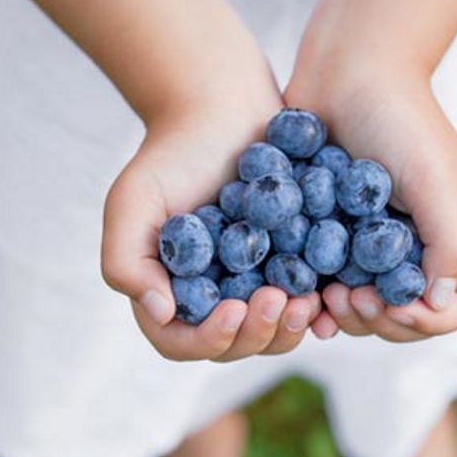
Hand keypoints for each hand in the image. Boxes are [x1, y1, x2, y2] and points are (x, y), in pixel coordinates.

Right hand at [101, 87, 321, 361]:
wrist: (223, 111)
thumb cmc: (171, 155)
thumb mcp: (133, 201)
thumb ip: (126, 261)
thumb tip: (161, 313)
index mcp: (169, 293)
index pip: (182, 342)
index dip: (209, 339)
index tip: (234, 311)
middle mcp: (211, 299)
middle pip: (233, 345)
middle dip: (257, 334)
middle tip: (278, 300)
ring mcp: (253, 287)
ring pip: (272, 333)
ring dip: (289, 327)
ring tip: (307, 301)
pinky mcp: (290, 269)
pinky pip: (304, 304)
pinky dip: (317, 310)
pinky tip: (329, 295)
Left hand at [286, 60, 456, 342]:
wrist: (345, 68)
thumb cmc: (400, 116)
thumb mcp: (438, 176)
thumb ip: (450, 240)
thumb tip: (438, 304)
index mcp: (450, 235)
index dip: (432, 320)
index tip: (397, 305)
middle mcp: (413, 246)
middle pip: (408, 317)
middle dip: (379, 320)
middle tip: (348, 299)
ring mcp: (369, 244)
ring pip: (364, 309)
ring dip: (344, 315)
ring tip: (322, 296)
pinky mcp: (329, 235)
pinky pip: (325, 283)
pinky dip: (314, 299)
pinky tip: (302, 298)